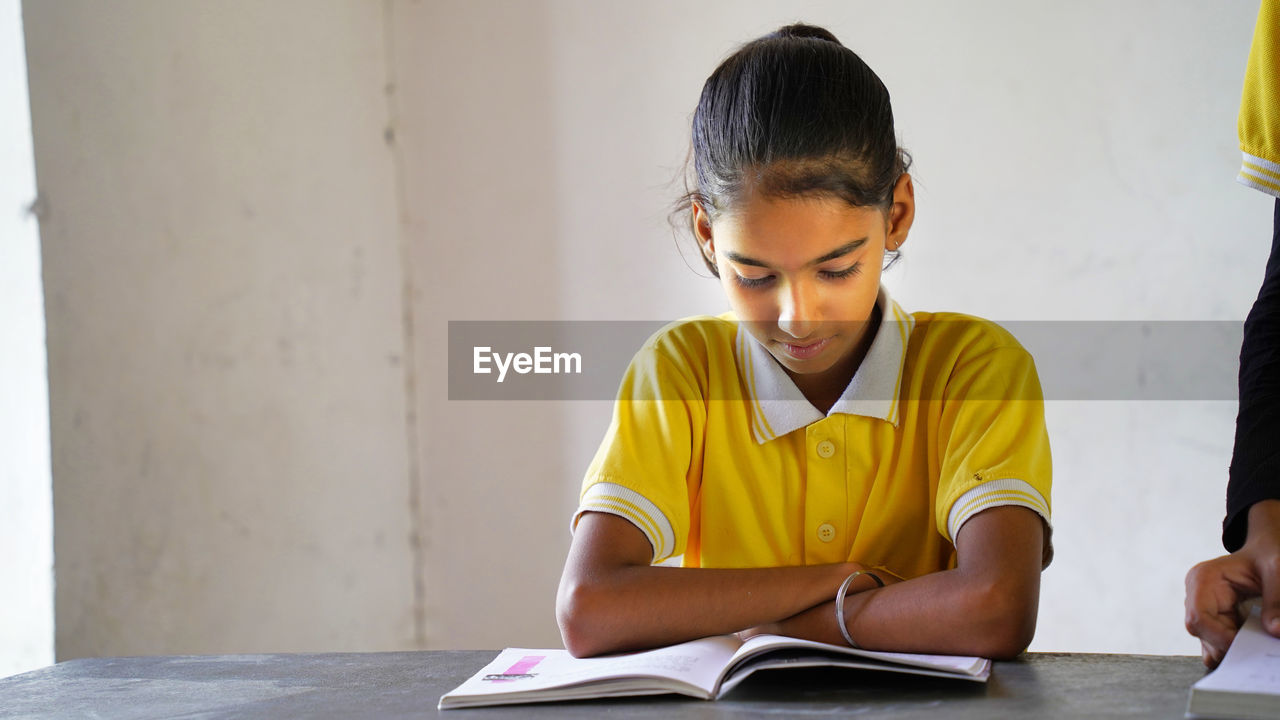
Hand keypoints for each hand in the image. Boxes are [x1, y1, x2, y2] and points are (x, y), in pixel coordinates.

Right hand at [1185, 500, 1279, 667]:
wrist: (1268, 551)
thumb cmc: (1268, 554)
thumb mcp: (1277, 570)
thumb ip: (1276, 601)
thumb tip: (1275, 631)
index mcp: (1203, 579)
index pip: (1199, 617)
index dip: (1221, 637)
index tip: (1250, 646)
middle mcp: (1197, 594)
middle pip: (1202, 633)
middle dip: (1228, 645)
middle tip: (1257, 649)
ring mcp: (1204, 608)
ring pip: (1208, 642)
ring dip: (1233, 649)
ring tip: (1257, 645)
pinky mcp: (1215, 619)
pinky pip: (1218, 643)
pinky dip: (1235, 649)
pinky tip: (1252, 645)